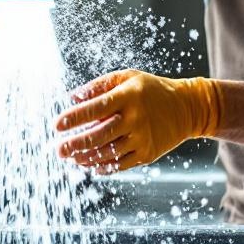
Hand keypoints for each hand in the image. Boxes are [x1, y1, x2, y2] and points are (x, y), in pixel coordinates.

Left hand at [55, 70, 222, 173]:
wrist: (186, 108)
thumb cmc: (151, 90)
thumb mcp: (128, 78)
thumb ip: (99, 86)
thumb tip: (72, 97)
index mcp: (129, 96)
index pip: (96, 108)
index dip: (75, 117)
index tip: (57, 125)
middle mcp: (136, 118)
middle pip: (99, 135)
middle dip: (75, 144)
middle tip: (58, 149)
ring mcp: (142, 138)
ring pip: (108, 153)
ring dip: (86, 157)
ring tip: (71, 157)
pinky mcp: (147, 154)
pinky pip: (120, 164)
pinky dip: (102, 166)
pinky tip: (89, 164)